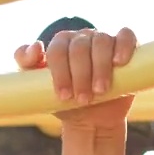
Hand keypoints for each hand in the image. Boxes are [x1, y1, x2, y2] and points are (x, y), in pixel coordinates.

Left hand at [14, 27, 137, 129]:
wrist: (92, 119)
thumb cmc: (65, 101)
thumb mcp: (38, 87)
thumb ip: (27, 65)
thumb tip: (35, 47)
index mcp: (61, 43)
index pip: (58, 49)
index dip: (60, 72)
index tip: (63, 95)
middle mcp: (83, 37)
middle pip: (79, 47)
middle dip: (80, 75)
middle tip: (82, 99)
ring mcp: (104, 40)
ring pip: (102, 42)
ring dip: (100, 68)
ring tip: (99, 90)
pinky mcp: (126, 47)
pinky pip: (126, 36)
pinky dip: (123, 46)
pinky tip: (119, 62)